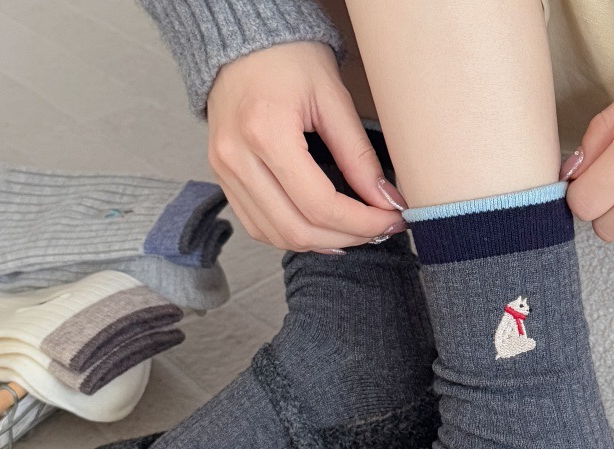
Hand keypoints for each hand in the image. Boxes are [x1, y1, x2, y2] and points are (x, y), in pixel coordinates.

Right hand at [207, 41, 404, 252]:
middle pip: (297, 229)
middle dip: (346, 238)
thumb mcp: (333, 97)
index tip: (391, 220)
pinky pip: (258, 227)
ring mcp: (224, 172)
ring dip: (321, 243)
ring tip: (354, 232)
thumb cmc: (288, 57)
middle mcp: (237, 158)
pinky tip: (321, 230)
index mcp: (265, 131)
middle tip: (379, 230)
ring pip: (277, 236)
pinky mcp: (222, 178)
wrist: (240, 40)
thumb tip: (385, 201)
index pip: (320, 204)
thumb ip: (358, 156)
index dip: (361, 223)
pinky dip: (293, 236)